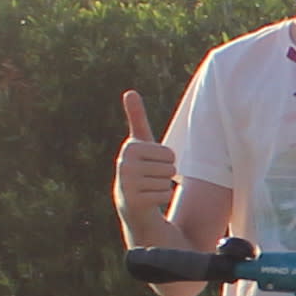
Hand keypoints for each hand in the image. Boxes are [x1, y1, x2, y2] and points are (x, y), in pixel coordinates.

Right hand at [113, 88, 179, 231]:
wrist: (130, 204)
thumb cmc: (140, 168)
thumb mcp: (140, 143)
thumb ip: (137, 118)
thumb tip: (130, 91)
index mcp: (130, 148)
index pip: (170, 153)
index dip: (167, 160)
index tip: (151, 164)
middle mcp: (125, 164)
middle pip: (170, 167)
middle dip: (165, 174)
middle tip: (151, 179)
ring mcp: (128, 184)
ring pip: (167, 182)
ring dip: (163, 187)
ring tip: (149, 188)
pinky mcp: (134, 202)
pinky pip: (165, 195)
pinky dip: (162, 198)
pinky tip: (149, 200)